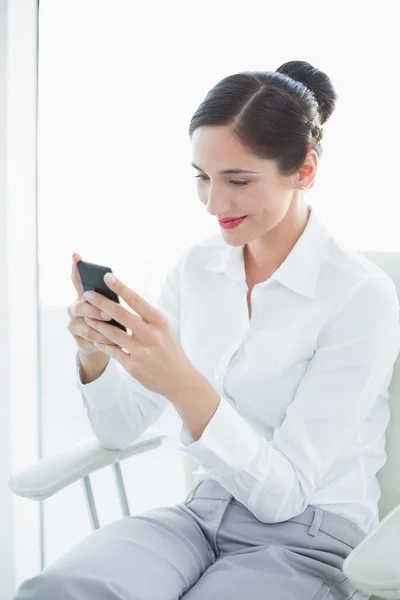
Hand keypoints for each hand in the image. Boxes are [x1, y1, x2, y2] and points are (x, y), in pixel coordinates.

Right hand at [67, 253, 119, 356]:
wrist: (105, 345)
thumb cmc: (112, 321)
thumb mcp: (113, 308)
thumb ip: (110, 299)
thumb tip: (115, 288)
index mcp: (85, 295)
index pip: (78, 279)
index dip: (76, 268)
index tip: (76, 255)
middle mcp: (76, 306)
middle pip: (80, 304)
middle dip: (94, 308)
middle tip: (107, 313)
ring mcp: (74, 322)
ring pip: (83, 321)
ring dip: (98, 324)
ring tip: (111, 327)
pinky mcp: (77, 337)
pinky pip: (88, 337)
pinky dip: (101, 338)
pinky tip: (112, 341)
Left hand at [82, 272, 196, 397]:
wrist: (180, 380)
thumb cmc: (170, 351)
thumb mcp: (164, 330)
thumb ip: (147, 318)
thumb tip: (122, 302)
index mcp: (160, 322)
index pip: (136, 300)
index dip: (120, 287)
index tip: (107, 276)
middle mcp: (151, 335)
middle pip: (120, 314)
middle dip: (100, 302)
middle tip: (87, 294)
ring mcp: (142, 352)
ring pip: (112, 333)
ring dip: (96, 323)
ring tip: (87, 316)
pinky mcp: (133, 366)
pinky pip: (112, 351)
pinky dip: (101, 343)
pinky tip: (95, 337)